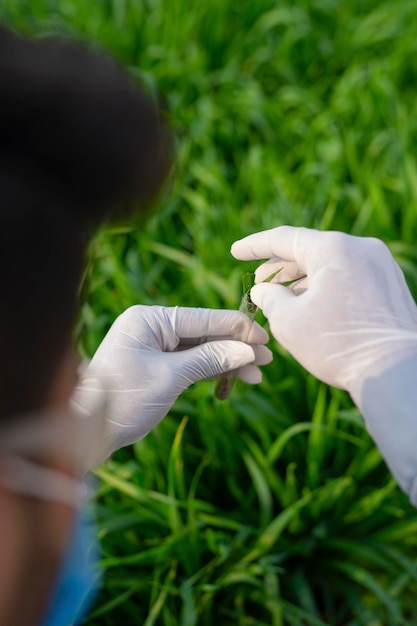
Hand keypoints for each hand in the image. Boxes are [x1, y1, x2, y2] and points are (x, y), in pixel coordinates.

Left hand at [73, 305, 270, 463]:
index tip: (265, 339)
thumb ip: (210, 360)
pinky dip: (212, 370)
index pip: (203, 318)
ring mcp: (154, 344)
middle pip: (205, 332)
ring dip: (227, 360)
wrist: (89, 430)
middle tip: (267, 360)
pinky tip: (234, 377)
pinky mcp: (157, 363)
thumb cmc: (124, 400)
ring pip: (201, 348)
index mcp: (149, 319)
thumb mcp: (170, 378)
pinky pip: (191, 361)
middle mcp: (152, 326)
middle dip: (236, 346)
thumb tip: (248, 351)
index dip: (237, 328)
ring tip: (256, 375)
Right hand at [231, 226, 416, 394]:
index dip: (255, 246)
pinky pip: (350, 277)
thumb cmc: (338, 345)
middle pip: (310, 251)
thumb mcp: (289, 321)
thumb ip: (269, 298)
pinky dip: (327, 288)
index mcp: (334, 249)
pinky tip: (312, 308)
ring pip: (331, 265)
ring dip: (303, 280)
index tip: (235, 251)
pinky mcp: (391, 286)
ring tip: (282, 300)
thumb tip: (263, 290)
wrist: (396, 373)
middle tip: (259, 284)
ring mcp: (381, 266)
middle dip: (281, 268)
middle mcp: (361, 249)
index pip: (284, 239)